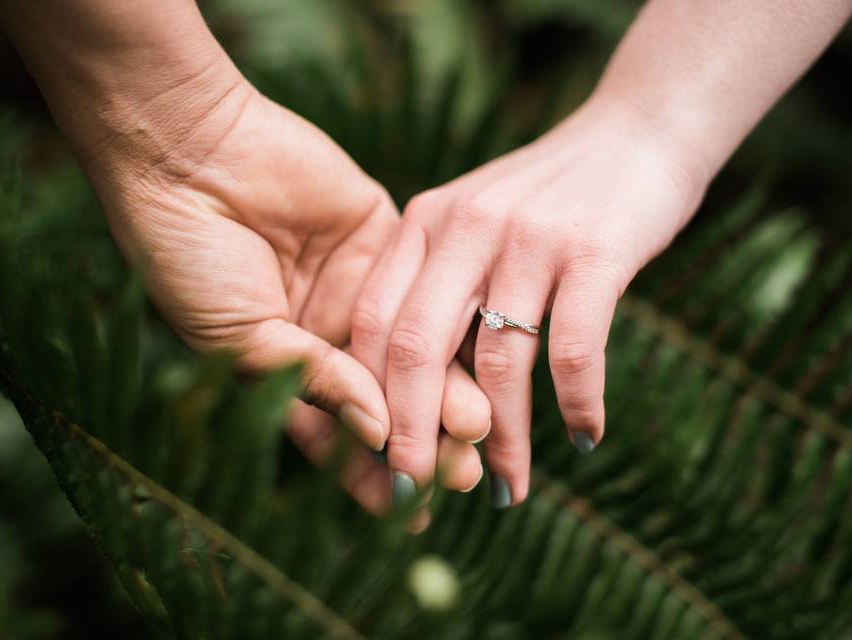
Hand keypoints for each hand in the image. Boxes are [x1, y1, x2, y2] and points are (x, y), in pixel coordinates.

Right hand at [87, 81, 487, 514]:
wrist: (192, 153)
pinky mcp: (384, 241)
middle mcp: (324, 335)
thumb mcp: (240, 334)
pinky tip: (474, 364)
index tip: (409, 513)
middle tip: (460, 472)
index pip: (336, 435)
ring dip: (444, 393)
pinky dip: (447, 326)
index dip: (369, 474)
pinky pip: (422, 292)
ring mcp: (356, 289)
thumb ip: (310, 378)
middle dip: (421, 438)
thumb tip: (378, 430)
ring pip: (412, 353)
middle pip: (384, 400)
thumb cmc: (190, 255)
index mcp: (282, 368)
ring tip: (475, 428)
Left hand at [351, 98, 706, 505]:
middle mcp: (465, 226)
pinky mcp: (594, 250)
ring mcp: (528, 237)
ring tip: (507, 488)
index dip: (367, 396)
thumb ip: (442, 289)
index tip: (374, 454)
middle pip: (416, 348)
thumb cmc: (549, 200)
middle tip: (417, 494)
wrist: (637, 134)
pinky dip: (578, 403)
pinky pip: (574, 349)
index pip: (373, 322)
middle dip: (412, 434)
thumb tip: (419, 396)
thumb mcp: (476, 225)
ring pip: (497, 361)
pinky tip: (586, 437)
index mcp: (424, 223)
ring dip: (503, 438)